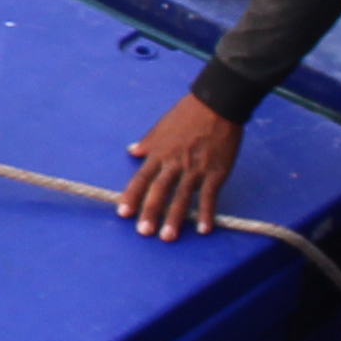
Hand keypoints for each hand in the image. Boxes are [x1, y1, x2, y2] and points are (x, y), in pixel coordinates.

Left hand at [123, 92, 244, 238]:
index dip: (132, 196)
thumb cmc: (188, 113)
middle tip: (144, 232)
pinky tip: (204, 229)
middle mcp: (174, 163)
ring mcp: (196, 168)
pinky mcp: (216, 172)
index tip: (123, 213)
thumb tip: (131, 151)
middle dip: (150, 212)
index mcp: (159, 152)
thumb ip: (148, 142)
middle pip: (159, 191)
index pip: (141, 178)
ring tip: (168, 236)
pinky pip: (209, 196)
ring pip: (182, 197)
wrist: (217, 104)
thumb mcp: (162, 125)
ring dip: (174, 218)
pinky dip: (206, 213)